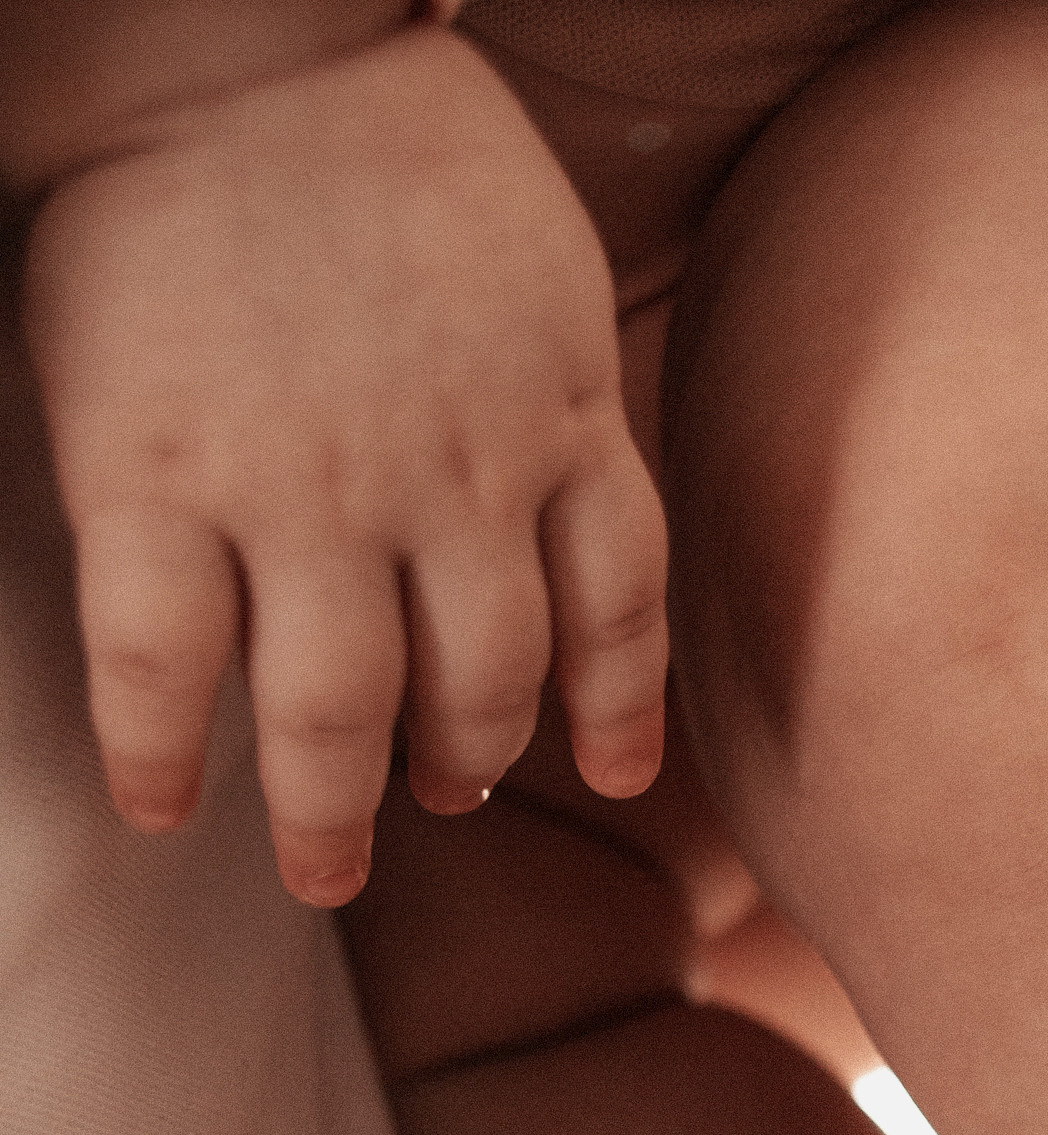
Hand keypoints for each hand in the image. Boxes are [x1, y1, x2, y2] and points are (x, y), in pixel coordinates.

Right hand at [21, 23, 667, 903]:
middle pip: (482, 690)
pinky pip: (160, 663)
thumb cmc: (383, 136)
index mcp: (555, 416)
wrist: (225, 27)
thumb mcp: (537, 272)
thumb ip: (558, 397)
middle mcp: (446, 479)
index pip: (617, 607)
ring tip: (318, 864)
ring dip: (330, 811)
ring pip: (336, 712)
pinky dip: (157, 754)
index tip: (599, 769)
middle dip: (463, 771)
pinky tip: (157, 806)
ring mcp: (300, 487)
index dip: (614, 706)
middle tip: (430, 806)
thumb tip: (561, 518)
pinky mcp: (154, 472)